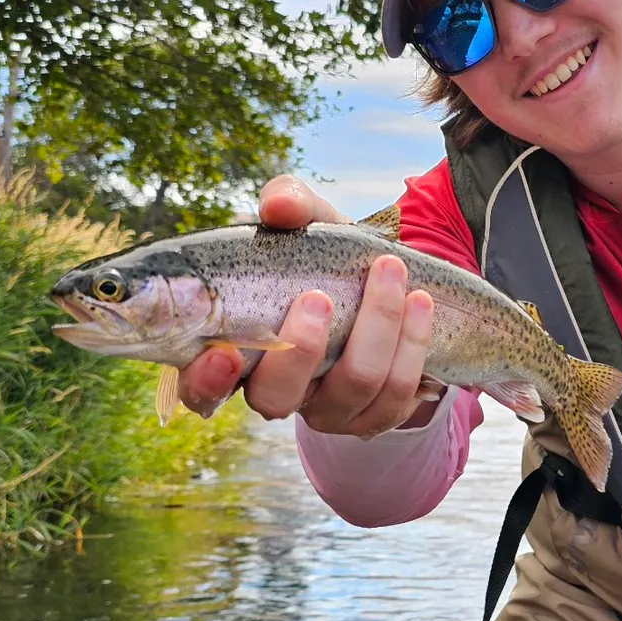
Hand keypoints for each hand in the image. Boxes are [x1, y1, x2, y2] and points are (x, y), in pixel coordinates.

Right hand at [177, 175, 438, 433]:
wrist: (388, 283)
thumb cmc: (326, 257)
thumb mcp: (306, 224)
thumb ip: (288, 204)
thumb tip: (278, 207)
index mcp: (237, 350)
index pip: (202, 388)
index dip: (206, 382)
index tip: (223, 351)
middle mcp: (277, 390)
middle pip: (276, 398)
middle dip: (299, 349)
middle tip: (319, 297)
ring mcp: (327, 410)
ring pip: (351, 388)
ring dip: (377, 328)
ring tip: (392, 271)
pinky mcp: (374, 416)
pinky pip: (395, 396)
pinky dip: (412, 344)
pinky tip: (420, 304)